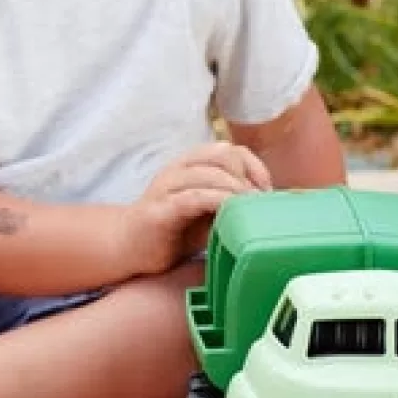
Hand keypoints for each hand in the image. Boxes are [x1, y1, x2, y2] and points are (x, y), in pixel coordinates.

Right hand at [119, 143, 271, 275]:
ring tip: (251, 210)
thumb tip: (268, 204)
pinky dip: (217, 201)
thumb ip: (230, 202)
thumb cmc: (173, 230)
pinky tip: (230, 213)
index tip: (267, 191)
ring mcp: (166, 187)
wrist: (129, 247)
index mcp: (190, 164)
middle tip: (259, 204)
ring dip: (236, 190)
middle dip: (247, 176)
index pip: (229, 149)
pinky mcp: (160, 210)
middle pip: (222, 154)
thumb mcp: (208, 212)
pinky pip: (193, 197)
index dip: (253, 166)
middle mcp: (178, 169)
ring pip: (209, 173)